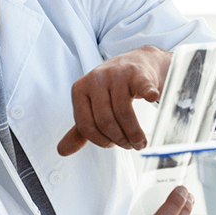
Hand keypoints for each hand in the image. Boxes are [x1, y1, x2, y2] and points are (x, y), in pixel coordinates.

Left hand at [57, 46, 171, 155]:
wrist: (136, 64)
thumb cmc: (112, 89)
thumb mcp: (92, 106)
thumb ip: (81, 129)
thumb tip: (62, 150)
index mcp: (80, 89)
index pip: (85, 125)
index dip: (100, 141)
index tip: (112, 144)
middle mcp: (95, 79)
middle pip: (104, 120)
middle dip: (120, 139)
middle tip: (130, 145)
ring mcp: (116, 74)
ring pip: (123, 111)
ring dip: (134, 133)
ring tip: (140, 141)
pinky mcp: (137, 72)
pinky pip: (142, 87)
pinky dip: (149, 94)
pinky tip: (153, 99)